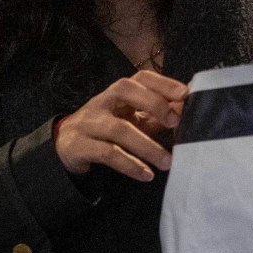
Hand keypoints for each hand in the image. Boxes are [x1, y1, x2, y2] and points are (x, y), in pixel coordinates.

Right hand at [54, 71, 185, 181]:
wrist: (65, 146)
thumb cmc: (105, 130)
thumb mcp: (131, 120)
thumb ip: (157, 115)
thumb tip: (187, 110)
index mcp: (117, 93)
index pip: (140, 78)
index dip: (163, 83)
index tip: (185, 94)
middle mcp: (101, 102)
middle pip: (125, 90)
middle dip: (153, 103)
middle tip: (175, 123)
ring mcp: (87, 122)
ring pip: (119, 129)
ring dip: (147, 147)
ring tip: (167, 162)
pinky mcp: (78, 145)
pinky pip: (107, 154)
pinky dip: (130, 165)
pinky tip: (146, 175)